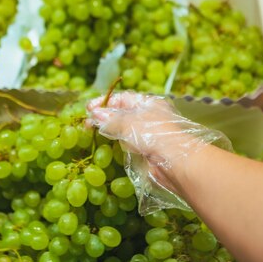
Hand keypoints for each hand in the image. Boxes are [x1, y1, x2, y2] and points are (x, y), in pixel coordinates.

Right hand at [87, 92, 231, 212]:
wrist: (175, 162)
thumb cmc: (154, 135)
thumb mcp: (129, 122)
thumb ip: (110, 119)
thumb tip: (95, 114)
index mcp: (148, 104)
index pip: (123, 98)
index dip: (105, 102)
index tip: (89, 108)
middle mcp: (148, 117)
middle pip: (121, 114)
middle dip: (104, 116)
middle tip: (87, 123)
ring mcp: (147, 134)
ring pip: (122, 129)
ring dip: (107, 130)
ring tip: (90, 132)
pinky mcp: (145, 150)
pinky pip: (126, 143)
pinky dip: (115, 142)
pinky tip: (104, 145)